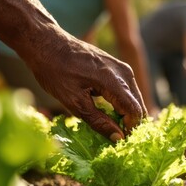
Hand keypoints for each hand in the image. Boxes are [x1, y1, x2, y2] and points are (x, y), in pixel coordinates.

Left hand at [26, 34, 146, 141]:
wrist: (47, 43)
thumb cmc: (55, 71)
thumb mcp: (74, 102)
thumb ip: (99, 121)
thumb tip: (118, 138)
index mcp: (113, 80)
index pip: (135, 111)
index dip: (130, 130)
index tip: (119, 142)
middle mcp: (123, 72)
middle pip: (138, 105)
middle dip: (131, 124)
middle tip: (116, 139)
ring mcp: (122, 68)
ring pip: (134, 98)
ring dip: (127, 115)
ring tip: (111, 128)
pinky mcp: (118, 67)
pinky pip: (128, 91)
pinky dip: (122, 104)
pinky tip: (109, 113)